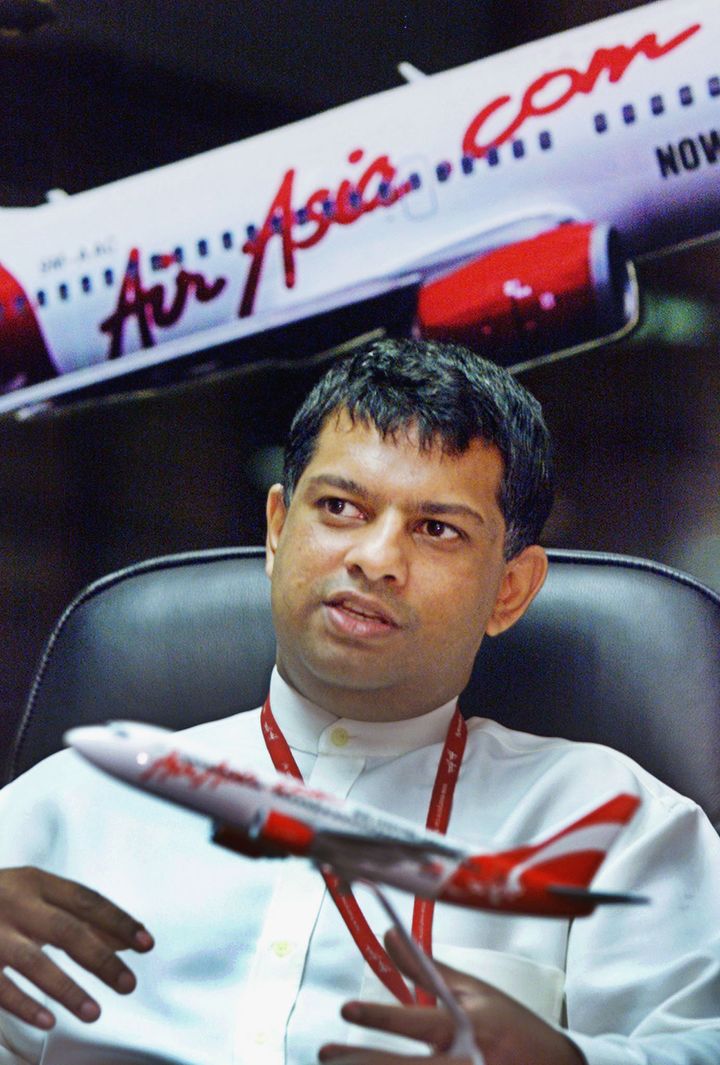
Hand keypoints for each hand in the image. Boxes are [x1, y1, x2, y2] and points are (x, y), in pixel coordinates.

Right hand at [0, 867, 153, 1030]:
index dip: (118, 921)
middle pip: (67, 931)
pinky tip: (48, 1021)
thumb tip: (127, 940)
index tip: (146, 944)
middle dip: (101, 959)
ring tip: (95, 1012)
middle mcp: (15, 902)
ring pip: (34, 962)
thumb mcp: (34, 896)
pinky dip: (24, 1004)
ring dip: (68, 989)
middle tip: (129, 984)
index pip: (86, 900)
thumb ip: (77, 915)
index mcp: (35, 882)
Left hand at [318, 928, 584, 1064]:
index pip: (418, 1022)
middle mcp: (464, 1062)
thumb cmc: (512, 1027)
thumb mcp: (474, 993)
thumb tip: (390, 936)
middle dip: (361, 1060)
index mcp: (467, 1028)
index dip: (381, 1015)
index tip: (348, 1008)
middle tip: (326, 1052)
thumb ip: (428, 969)